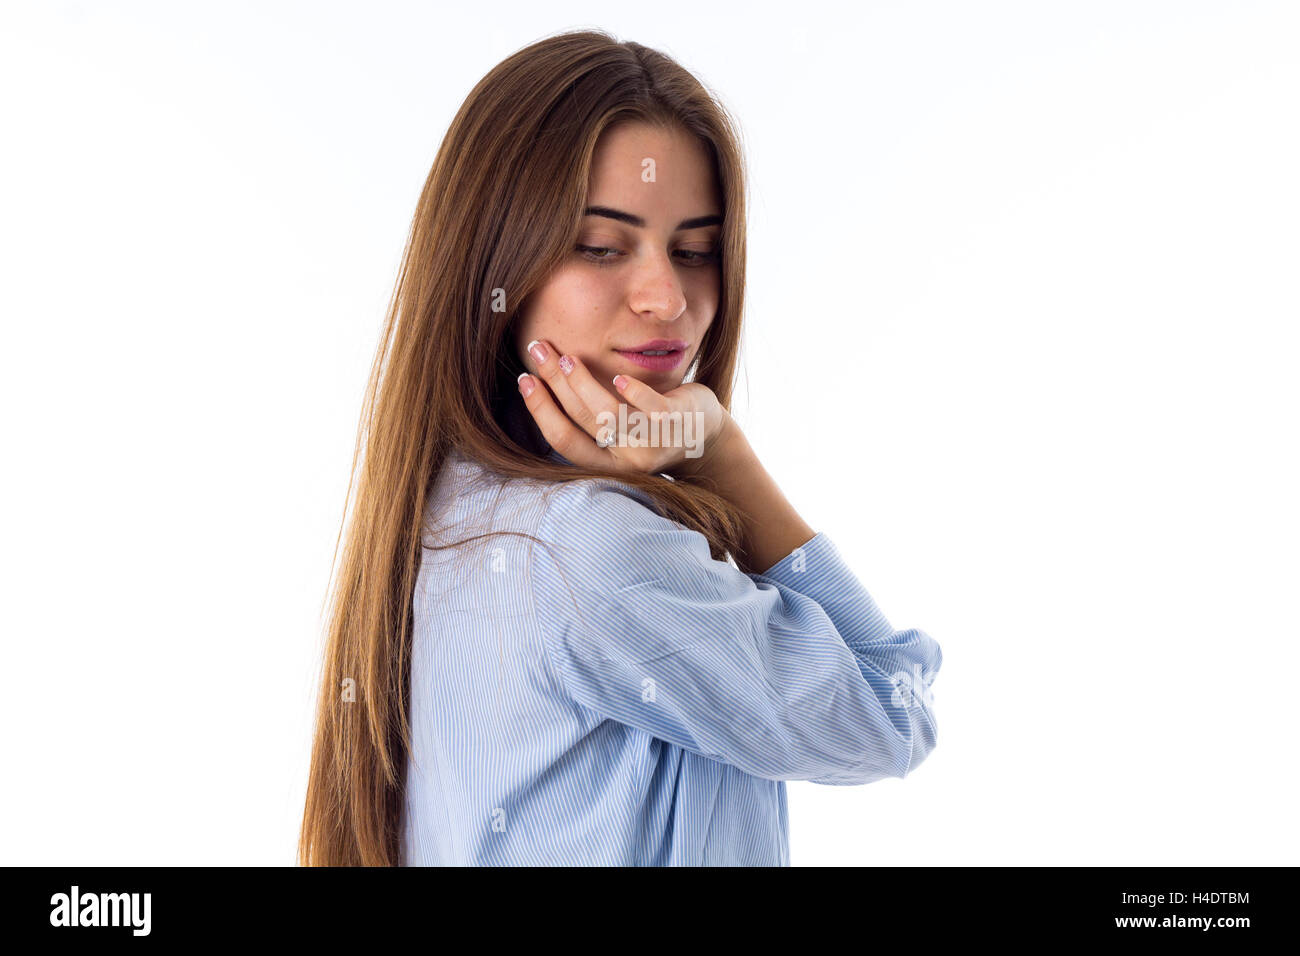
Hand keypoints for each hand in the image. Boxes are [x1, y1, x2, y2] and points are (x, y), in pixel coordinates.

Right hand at [517, 338, 733, 476]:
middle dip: (554, 385)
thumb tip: (546, 379)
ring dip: (584, 385)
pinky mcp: (676, 425)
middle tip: (537, 351)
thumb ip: (589, 415)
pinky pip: (652, 411)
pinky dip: (634, 394)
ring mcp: (653, 443)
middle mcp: (627, 460)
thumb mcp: (618, 429)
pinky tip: (618, 376)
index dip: (541, 411)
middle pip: (582, 422)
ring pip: (610, 417)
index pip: (564, 440)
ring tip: (567, 357)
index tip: (524, 380)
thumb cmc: (651, 424)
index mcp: (607, 463)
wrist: (704, 434)